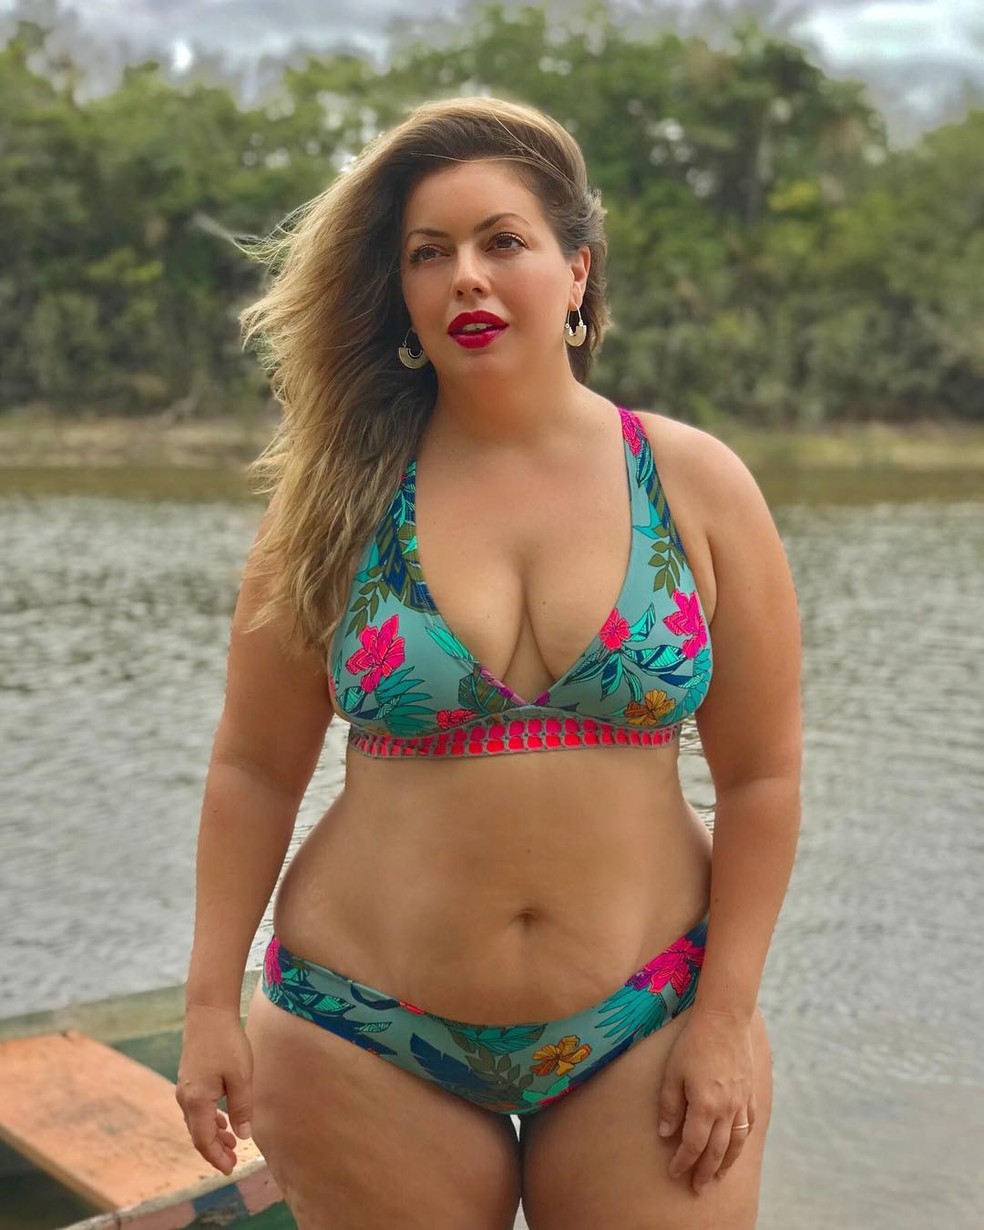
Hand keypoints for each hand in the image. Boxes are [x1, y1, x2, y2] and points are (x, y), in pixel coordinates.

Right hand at [176, 1004, 254, 1174]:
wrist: (208, 1012)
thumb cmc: (227, 1043)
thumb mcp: (241, 1077)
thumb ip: (241, 1108)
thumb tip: (243, 1136)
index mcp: (196, 1101)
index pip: (203, 1140)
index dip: (216, 1157)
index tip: (230, 1169)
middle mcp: (185, 1098)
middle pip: (198, 1134)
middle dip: (215, 1150)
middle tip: (233, 1161)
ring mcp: (185, 1088)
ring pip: (197, 1121)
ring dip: (213, 1134)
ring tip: (232, 1143)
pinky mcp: (189, 1078)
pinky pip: (197, 1108)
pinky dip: (210, 1119)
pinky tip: (223, 1120)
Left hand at [656, 1009, 755, 1193]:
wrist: (724, 1019)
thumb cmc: (693, 1043)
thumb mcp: (673, 1072)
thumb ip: (670, 1105)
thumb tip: (666, 1133)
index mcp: (705, 1106)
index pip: (693, 1144)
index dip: (683, 1161)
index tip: (674, 1173)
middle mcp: (727, 1109)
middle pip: (717, 1150)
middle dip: (705, 1171)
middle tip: (697, 1187)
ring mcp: (741, 1102)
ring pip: (736, 1143)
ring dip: (726, 1163)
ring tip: (718, 1177)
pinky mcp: (749, 1092)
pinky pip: (749, 1125)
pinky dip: (742, 1141)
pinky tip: (737, 1146)